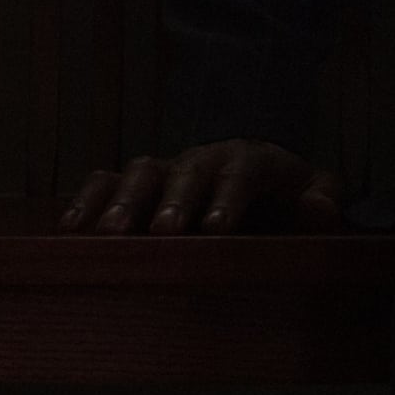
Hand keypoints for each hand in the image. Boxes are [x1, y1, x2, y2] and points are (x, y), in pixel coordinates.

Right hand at [61, 139, 340, 234]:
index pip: (241, 172)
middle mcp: (204, 159)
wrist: (258, 179)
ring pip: (141, 172)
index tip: (216, 228)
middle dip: (174, 200)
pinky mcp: (137, 185)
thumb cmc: (287, 198)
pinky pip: (106, 181)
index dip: (228, 197)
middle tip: (164, 231)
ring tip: (110, 235)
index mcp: (251, 160)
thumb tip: (319, 207)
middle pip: (186, 171)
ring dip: (124, 201)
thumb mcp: (317, 195)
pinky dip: (87, 199)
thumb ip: (324, 203)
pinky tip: (71, 228)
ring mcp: (168, 169)